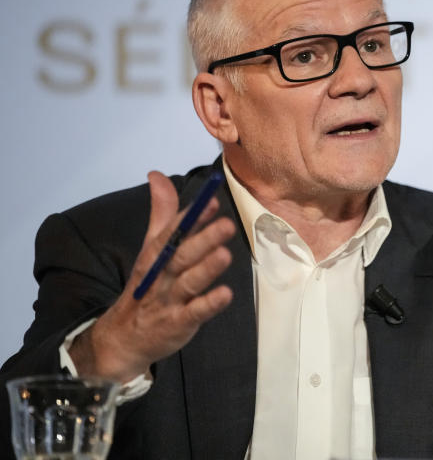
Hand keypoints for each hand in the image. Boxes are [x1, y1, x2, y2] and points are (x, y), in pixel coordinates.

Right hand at [69, 171, 234, 381]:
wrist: (124, 337)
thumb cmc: (148, 285)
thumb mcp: (152, 247)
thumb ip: (162, 213)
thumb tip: (157, 175)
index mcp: (156, 254)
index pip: (173, 232)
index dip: (193, 217)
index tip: (211, 201)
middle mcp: (162, 275)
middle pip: (182, 255)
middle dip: (203, 240)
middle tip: (228, 225)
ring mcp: (169, 300)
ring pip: (188, 283)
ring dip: (206, 269)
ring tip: (225, 255)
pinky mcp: (178, 323)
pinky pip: (194, 313)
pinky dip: (208, 305)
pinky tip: (225, 294)